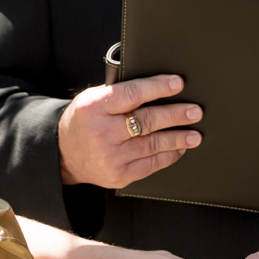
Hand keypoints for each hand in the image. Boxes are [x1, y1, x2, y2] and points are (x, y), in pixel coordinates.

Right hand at [57, 75, 201, 187]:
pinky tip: (179, 149)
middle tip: (195, 111)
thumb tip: (158, 86)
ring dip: (178, 138)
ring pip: (153, 144)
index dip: (157, 88)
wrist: (64, 154)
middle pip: (147, 121)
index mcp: (94, 107)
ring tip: (195, 134)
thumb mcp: (92, 99)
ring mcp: (111, 156)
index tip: (178, 84)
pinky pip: (151, 164)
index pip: (131, 94)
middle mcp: (102, 132)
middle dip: (175, 115)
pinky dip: (168, 155)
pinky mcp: (119, 175)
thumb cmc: (85, 120)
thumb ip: (119, 93)